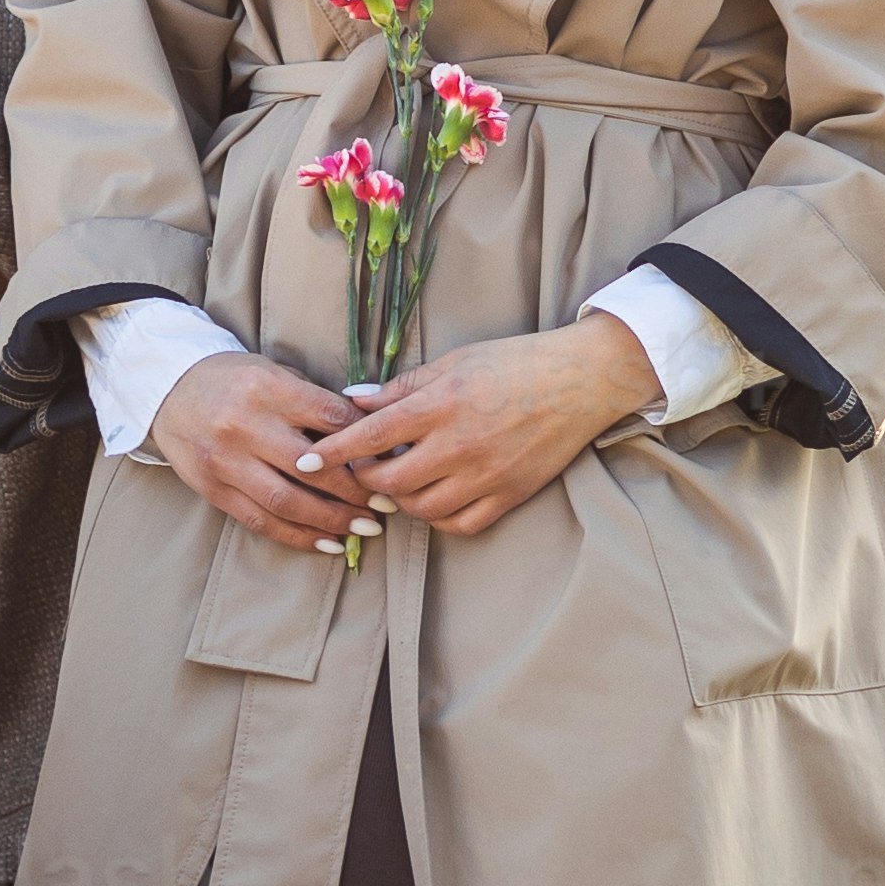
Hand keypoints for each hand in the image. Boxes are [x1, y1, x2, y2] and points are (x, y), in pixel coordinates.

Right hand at [151, 348, 374, 547]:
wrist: (169, 389)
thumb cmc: (234, 379)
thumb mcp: (274, 373)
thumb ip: (315, 401)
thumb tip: (369, 432)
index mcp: (267, 389)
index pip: (329, 418)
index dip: (365, 443)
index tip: (392, 459)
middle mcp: (245, 426)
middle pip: (312, 468)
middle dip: (356, 491)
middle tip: (387, 503)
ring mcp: (225, 461)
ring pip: (287, 502)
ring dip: (332, 521)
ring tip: (365, 529)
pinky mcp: (213, 489)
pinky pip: (260, 521)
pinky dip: (297, 537)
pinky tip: (327, 543)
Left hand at [321, 318, 657, 541]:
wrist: (580, 382)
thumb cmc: (514, 363)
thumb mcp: (453, 362)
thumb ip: (401, 387)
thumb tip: (352, 400)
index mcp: (443, 404)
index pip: (371, 435)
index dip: (332, 452)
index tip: (304, 461)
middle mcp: (461, 444)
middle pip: (391, 481)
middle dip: (365, 479)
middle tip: (359, 469)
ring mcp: (486, 475)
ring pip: (421, 508)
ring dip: (399, 499)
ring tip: (396, 481)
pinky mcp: (509, 495)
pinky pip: (460, 524)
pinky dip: (437, 517)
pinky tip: (432, 497)